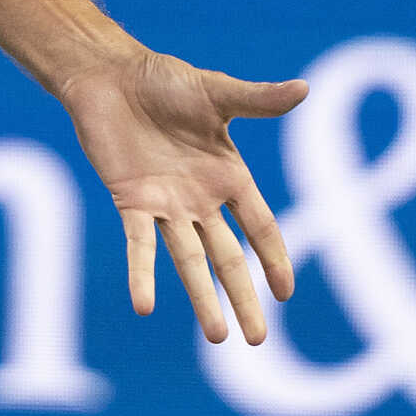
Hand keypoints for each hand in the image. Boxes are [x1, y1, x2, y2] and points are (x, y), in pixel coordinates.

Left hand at [59, 49, 307, 342]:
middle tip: (258, 340)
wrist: (110, 75)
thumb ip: (257, 99)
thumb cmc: (164, 80)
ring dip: (202, 298)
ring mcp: (166, 205)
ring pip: (190, 261)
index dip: (274, 258)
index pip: (260, 227)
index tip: (286, 293)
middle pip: (229, 257)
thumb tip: (305, 88)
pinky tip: (143, 305)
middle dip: (244, 297)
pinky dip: (141, 273)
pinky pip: (139, 244)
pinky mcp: (131, 202)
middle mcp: (201, 199)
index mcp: (228, 176)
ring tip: (218, 338)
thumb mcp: (216, 92)